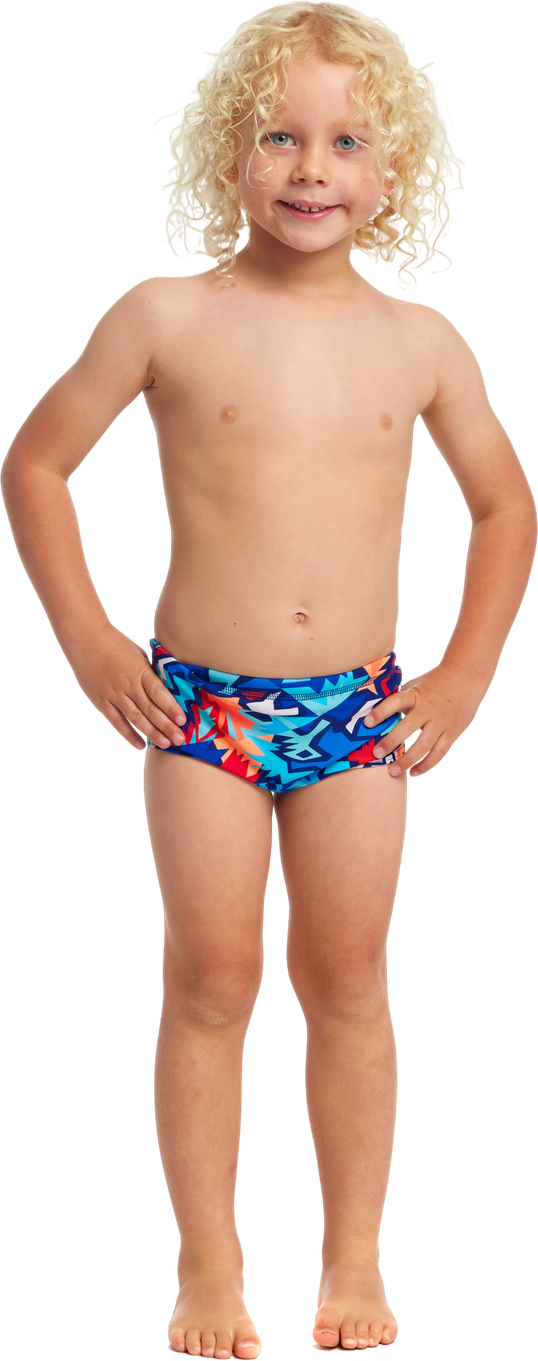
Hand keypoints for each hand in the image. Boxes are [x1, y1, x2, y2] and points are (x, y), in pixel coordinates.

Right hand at [67, 626, 186, 751]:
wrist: (85, 640)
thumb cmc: (116, 644)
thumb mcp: (140, 654)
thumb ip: (152, 672)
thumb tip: (171, 687)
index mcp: (140, 671)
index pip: (158, 693)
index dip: (171, 708)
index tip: (183, 720)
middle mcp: (127, 685)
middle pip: (150, 709)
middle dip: (166, 726)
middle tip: (180, 739)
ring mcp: (113, 695)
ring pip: (135, 719)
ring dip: (151, 733)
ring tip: (166, 744)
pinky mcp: (102, 702)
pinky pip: (117, 722)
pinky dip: (129, 735)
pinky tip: (141, 745)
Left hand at [363, 661, 484, 777]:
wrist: (467, 677)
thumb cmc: (434, 683)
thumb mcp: (416, 685)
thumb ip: (400, 699)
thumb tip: (374, 712)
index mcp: (416, 694)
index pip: (396, 702)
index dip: (381, 712)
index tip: (367, 723)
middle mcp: (428, 709)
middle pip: (408, 727)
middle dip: (391, 741)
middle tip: (377, 753)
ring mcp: (442, 722)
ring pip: (424, 745)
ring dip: (407, 760)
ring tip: (392, 772)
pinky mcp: (453, 732)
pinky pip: (439, 752)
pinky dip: (426, 765)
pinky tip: (414, 772)